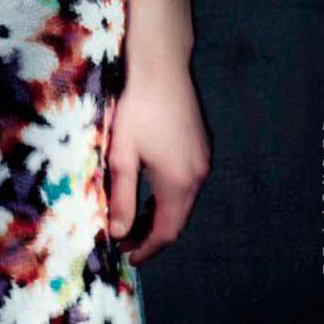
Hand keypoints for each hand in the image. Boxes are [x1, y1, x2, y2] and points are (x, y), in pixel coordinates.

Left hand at [105, 61, 210, 265]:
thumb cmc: (138, 107)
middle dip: (153, 234)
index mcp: (179, 182)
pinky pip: (189, 181)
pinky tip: (152, 188)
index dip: (147, 248)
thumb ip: (122, 197)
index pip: (166, 231)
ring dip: (162, 213)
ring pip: (185, 200)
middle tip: (127, 241)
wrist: (162, 65)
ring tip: (136, 218)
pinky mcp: (203, 144)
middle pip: (178, 219)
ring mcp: (204, 158)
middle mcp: (199, 175)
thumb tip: (119, 233)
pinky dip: (171, 194)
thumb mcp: (122, 154)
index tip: (128, 257)